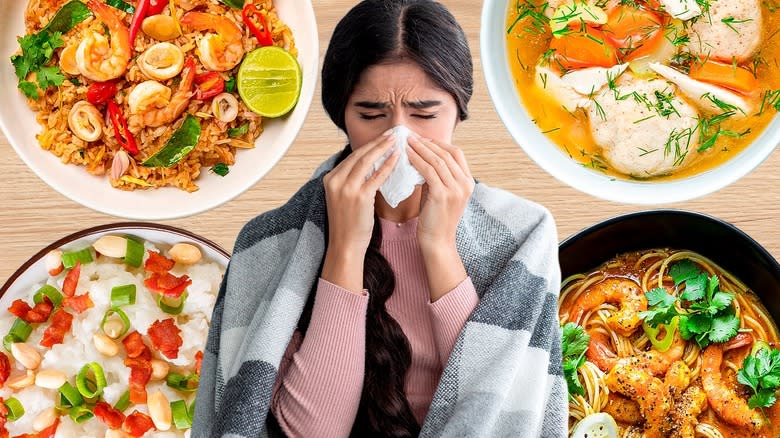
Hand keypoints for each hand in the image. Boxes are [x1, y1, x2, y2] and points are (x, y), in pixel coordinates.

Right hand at [320, 132, 399, 293]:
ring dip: (383, 149)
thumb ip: (353, 181)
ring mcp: (346, 189)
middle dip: (377, 143)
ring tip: (396, 141)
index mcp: (330, 179)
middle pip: (359, 155)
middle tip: (392, 134)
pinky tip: (397, 158)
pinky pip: (375, 177)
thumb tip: (371, 166)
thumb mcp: (344, 198)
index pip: (352, 157)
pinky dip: (387, 165)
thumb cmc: (349, 224)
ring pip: (367, 162)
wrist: (345, 245)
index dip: (369, 146)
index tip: (382, 138)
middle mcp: (335, 181)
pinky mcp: (358, 197)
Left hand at [407, 137, 473, 250]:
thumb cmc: (435, 217)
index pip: (456, 153)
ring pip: (438, 160)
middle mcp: (465, 184)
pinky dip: (417, 160)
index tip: (422, 139)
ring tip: (407, 142)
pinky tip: (408, 155)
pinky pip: (429, 171)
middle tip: (412, 136)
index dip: (439, 144)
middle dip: (428, 143)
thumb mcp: (440, 192)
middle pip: (447, 154)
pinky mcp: (443, 195)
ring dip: (421, 149)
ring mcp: (456, 189)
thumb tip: (422, 157)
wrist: (438, 241)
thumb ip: (436, 176)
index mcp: (468, 182)